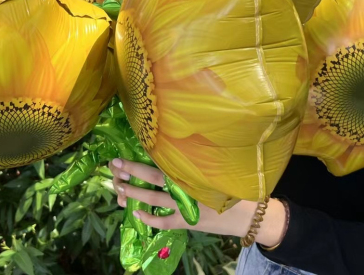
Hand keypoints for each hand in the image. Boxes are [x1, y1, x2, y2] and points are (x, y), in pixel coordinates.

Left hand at [109, 158, 286, 245]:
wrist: (250, 213)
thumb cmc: (234, 182)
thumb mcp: (215, 165)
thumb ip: (196, 156)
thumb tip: (172, 140)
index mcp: (190, 171)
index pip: (158, 164)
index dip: (137, 162)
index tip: (120, 157)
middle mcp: (185, 188)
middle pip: (152, 179)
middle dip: (130, 173)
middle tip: (113, 166)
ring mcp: (185, 208)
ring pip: (153, 201)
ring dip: (134, 194)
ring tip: (118, 188)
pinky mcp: (187, 224)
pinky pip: (163, 222)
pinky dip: (148, 219)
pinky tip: (135, 214)